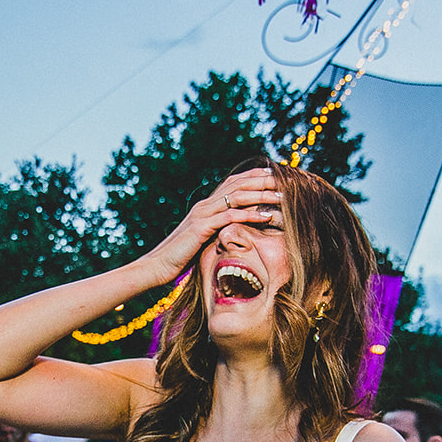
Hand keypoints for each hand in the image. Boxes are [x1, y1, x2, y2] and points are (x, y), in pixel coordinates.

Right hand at [140, 167, 283, 284]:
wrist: (157, 266)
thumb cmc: (180, 258)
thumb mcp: (202, 241)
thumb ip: (216, 232)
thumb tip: (232, 233)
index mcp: (205, 206)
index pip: (233, 183)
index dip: (253, 177)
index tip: (274, 176)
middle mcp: (204, 205)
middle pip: (238, 184)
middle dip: (262, 181)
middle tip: (283, 178)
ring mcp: (202, 214)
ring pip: (237, 197)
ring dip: (261, 195)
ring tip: (282, 196)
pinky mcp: (201, 227)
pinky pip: (229, 216)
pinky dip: (249, 214)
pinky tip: (265, 216)